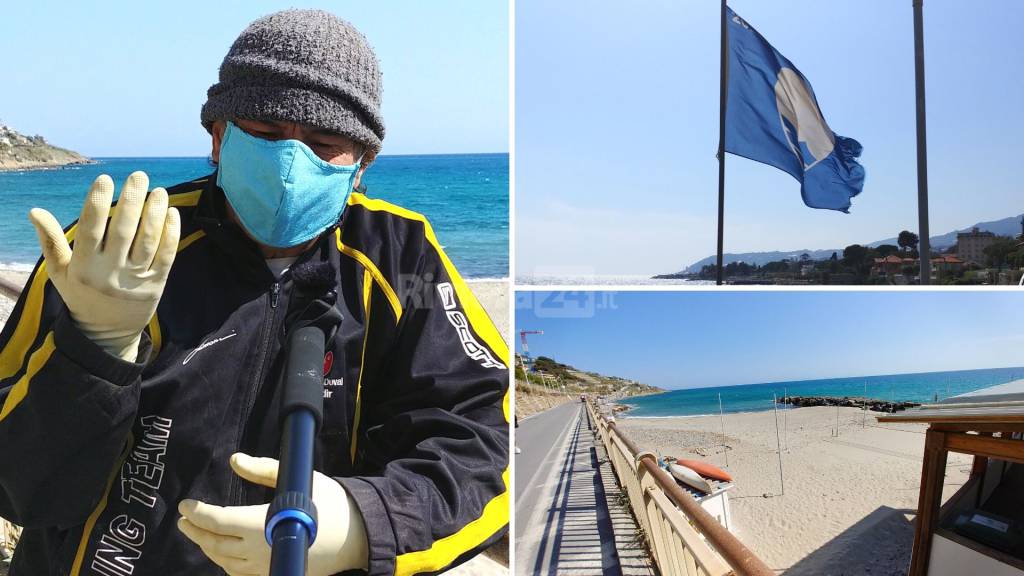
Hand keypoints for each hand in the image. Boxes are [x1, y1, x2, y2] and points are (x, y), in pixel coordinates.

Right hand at [28, 172, 179, 360]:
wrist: (107, 334)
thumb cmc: (81, 295)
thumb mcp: (59, 272)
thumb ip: (50, 241)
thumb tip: (34, 211)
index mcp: (83, 266)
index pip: (91, 229)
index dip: (97, 202)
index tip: (105, 178)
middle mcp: (109, 271)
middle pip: (123, 231)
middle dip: (131, 200)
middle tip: (138, 176)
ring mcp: (135, 279)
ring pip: (147, 241)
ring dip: (154, 213)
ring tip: (158, 191)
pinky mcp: (156, 285)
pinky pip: (166, 256)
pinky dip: (170, 234)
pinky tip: (171, 213)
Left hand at [177, 453, 368, 575]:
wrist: (355, 537)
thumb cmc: (327, 504)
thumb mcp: (297, 479)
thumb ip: (262, 470)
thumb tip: (235, 460)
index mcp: (260, 523)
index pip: (217, 520)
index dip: (197, 513)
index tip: (185, 504)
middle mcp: (257, 550)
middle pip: (214, 543)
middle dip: (195, 531)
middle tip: (184, 520)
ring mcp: (264, 567)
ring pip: (223, 561)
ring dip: (207, 547)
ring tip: (199, 534)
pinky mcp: (274, 574)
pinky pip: (239, 573)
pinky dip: (224, 563)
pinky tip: (222, 554)